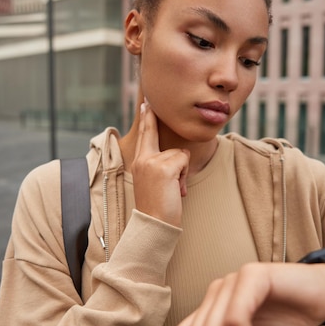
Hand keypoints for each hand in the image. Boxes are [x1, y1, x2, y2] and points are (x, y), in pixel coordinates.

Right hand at [131, 102, 189, 226]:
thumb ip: (162, 165)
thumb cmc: (159, 207)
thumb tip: (180, 155)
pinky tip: (176, 190)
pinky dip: (185, 176)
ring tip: (173, 189)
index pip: (145, 136)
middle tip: (148, 101)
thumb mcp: (156, 182)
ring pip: (179, 153)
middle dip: (150, 116)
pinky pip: (184, 160)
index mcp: (139, 162)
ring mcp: (151, 162)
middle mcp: (142, 159)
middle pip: (152, 131)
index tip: (146, 103)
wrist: (154, 225)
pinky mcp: (163, 167)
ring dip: (182, 171)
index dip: (146, 118)